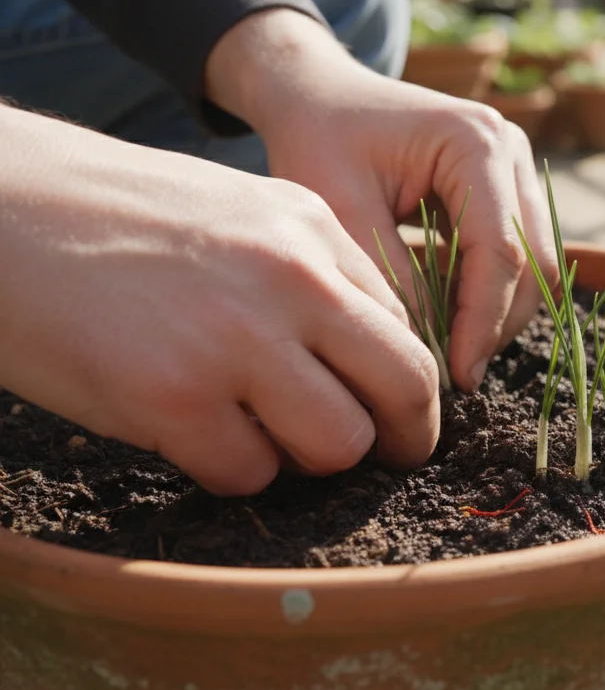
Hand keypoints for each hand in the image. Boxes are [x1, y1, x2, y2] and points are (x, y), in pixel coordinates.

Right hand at [0, 106, 439, 495]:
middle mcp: (291, 279)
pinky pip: (248, 473)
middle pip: (405, 386)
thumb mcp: (238, 215)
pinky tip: (189, 433)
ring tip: (260, 435)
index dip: (403, 384)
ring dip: (308, 458)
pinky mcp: (173, 397)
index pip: (406, 327)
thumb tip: (370, 360)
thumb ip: (311, 276)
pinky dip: (228, 469)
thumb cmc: (114, 218)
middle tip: (385, 457)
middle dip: (405, 438)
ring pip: (340, 445)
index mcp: (313, 229)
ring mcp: (235, 338)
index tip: (392, 413)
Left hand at [205, 10, 560, 391]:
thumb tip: (429, 352)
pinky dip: (491, 297)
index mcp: (476, 141)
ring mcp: (517, 169)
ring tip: (449, 356)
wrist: (318, 95)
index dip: (482, 320)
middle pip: (535, 261)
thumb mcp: (340, 210)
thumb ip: (391, 279)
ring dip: (499, 316)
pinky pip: (519, 258)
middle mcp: (511, 150)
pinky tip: (450, 325)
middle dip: (498, 325)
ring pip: (537, 266)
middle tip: (453, 376)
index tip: (453, 376)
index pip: (501, 249)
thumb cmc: (319, 140)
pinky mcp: (507, 191)